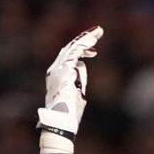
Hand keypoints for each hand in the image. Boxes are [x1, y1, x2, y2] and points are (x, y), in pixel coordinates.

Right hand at [37, 26, 102, 152]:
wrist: (62, 123)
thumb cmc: (69, 115)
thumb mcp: (75, 97)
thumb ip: (76, 86)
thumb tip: (80, 84)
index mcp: (56, 76)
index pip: (68, 58)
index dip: (81, 51)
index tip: (93, 52)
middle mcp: (55, 70)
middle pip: (70, 49)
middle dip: (85, 40)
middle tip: (98, 31)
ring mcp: (58, 69)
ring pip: (74, 48)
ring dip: (87, 39)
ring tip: (99, 31)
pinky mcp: (64, 71)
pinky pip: (76, 52)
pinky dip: (85, 44)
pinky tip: (93, 38)